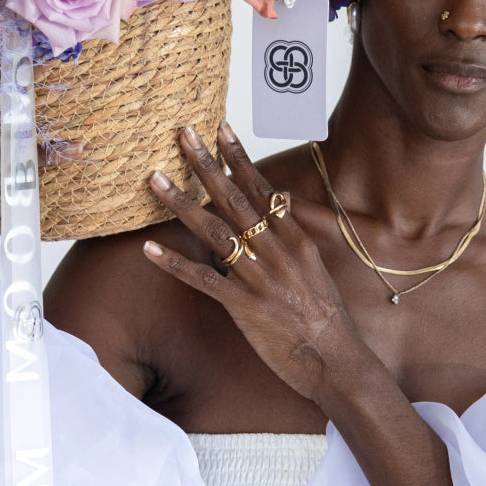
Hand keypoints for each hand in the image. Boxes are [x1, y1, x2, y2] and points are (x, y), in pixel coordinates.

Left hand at [143, 122, 363, 403]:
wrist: (337, 358)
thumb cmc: (324, 313)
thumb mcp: (314, 264)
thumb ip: (292, 232)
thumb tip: (279, 199)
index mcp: (293, 237)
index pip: (260, 187)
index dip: (238, 157)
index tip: (220, 128)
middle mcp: (276, 250)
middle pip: (234, 199)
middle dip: (205, 165)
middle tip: (182, 135)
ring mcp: (259, 277)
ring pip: (213, 231)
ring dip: (181, 204)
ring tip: (155, 179)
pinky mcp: (244, 306)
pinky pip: (203, 279)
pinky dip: (174, 263)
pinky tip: (149, 249)